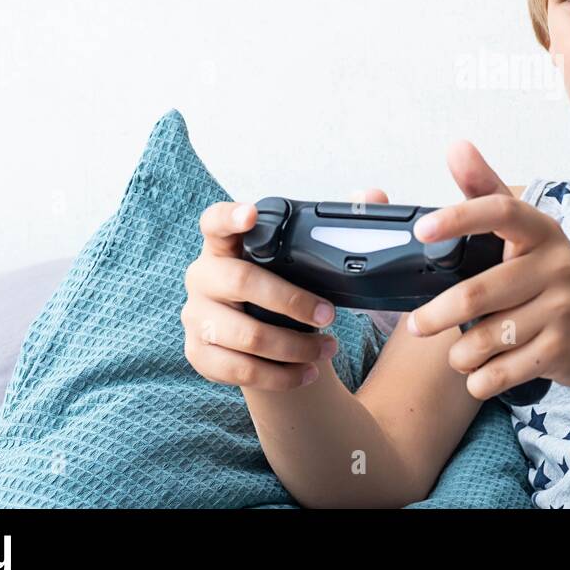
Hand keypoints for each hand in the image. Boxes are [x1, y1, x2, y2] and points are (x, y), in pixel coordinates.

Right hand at [181, 200, 340, 390]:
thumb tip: (374, 194)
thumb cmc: (283, 287)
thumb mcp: (301, 259)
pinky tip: (307, 372)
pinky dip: (281, 376)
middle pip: (240, 281)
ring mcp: (196, 317)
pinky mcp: (199, 354)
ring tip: (329, 348)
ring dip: (295, 347)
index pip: (215, 221)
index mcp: (225, 245)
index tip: (251, 214)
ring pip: (245, 336)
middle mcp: (203, 277)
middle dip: (292, 301)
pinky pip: (241, 370)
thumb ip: (335, 224)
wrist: (261, 340)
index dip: (230, 216)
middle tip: (330, 313)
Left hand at [408, 142, 569, 400]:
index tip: (422, 229)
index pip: (499, 210)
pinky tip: (480, 374)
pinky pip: (503, 371)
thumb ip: (487, 193)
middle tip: (416, 326)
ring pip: (487, 339)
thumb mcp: (529, 235)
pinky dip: (481, 379)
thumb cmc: (555, 279)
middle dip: (438, 315)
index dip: (459, 216)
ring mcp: (564, 309)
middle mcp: (558, 265)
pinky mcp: (563, 349)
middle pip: (480, 292)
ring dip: (462, 354)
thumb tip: (456, 146)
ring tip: (460, 354)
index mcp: (541, 231)